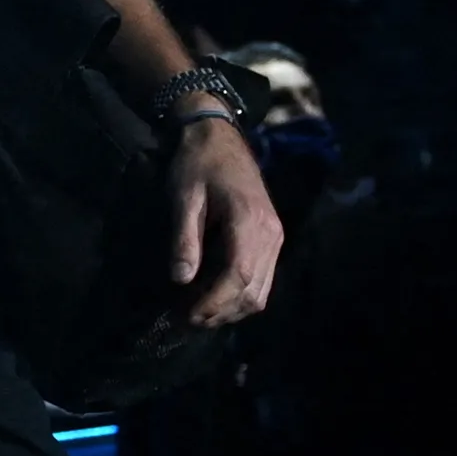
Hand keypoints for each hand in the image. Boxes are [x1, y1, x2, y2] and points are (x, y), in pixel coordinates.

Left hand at [163, 119, 281, 328]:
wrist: (219, 135)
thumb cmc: (197, 162)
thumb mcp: (183, 197)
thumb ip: (184, 238)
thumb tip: (181, 280)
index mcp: (250, 221)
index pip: (238, 276)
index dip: (213, 303)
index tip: (186, 316)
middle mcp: (271, 234)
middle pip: (253, 292)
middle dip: (220, 313)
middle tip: (185, 320)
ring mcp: (275, 237)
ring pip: (261, 292)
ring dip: (231, 309)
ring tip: (198, 313)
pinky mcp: (272, 238)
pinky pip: (263, 279)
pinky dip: (241, 295)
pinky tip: (214, 296)